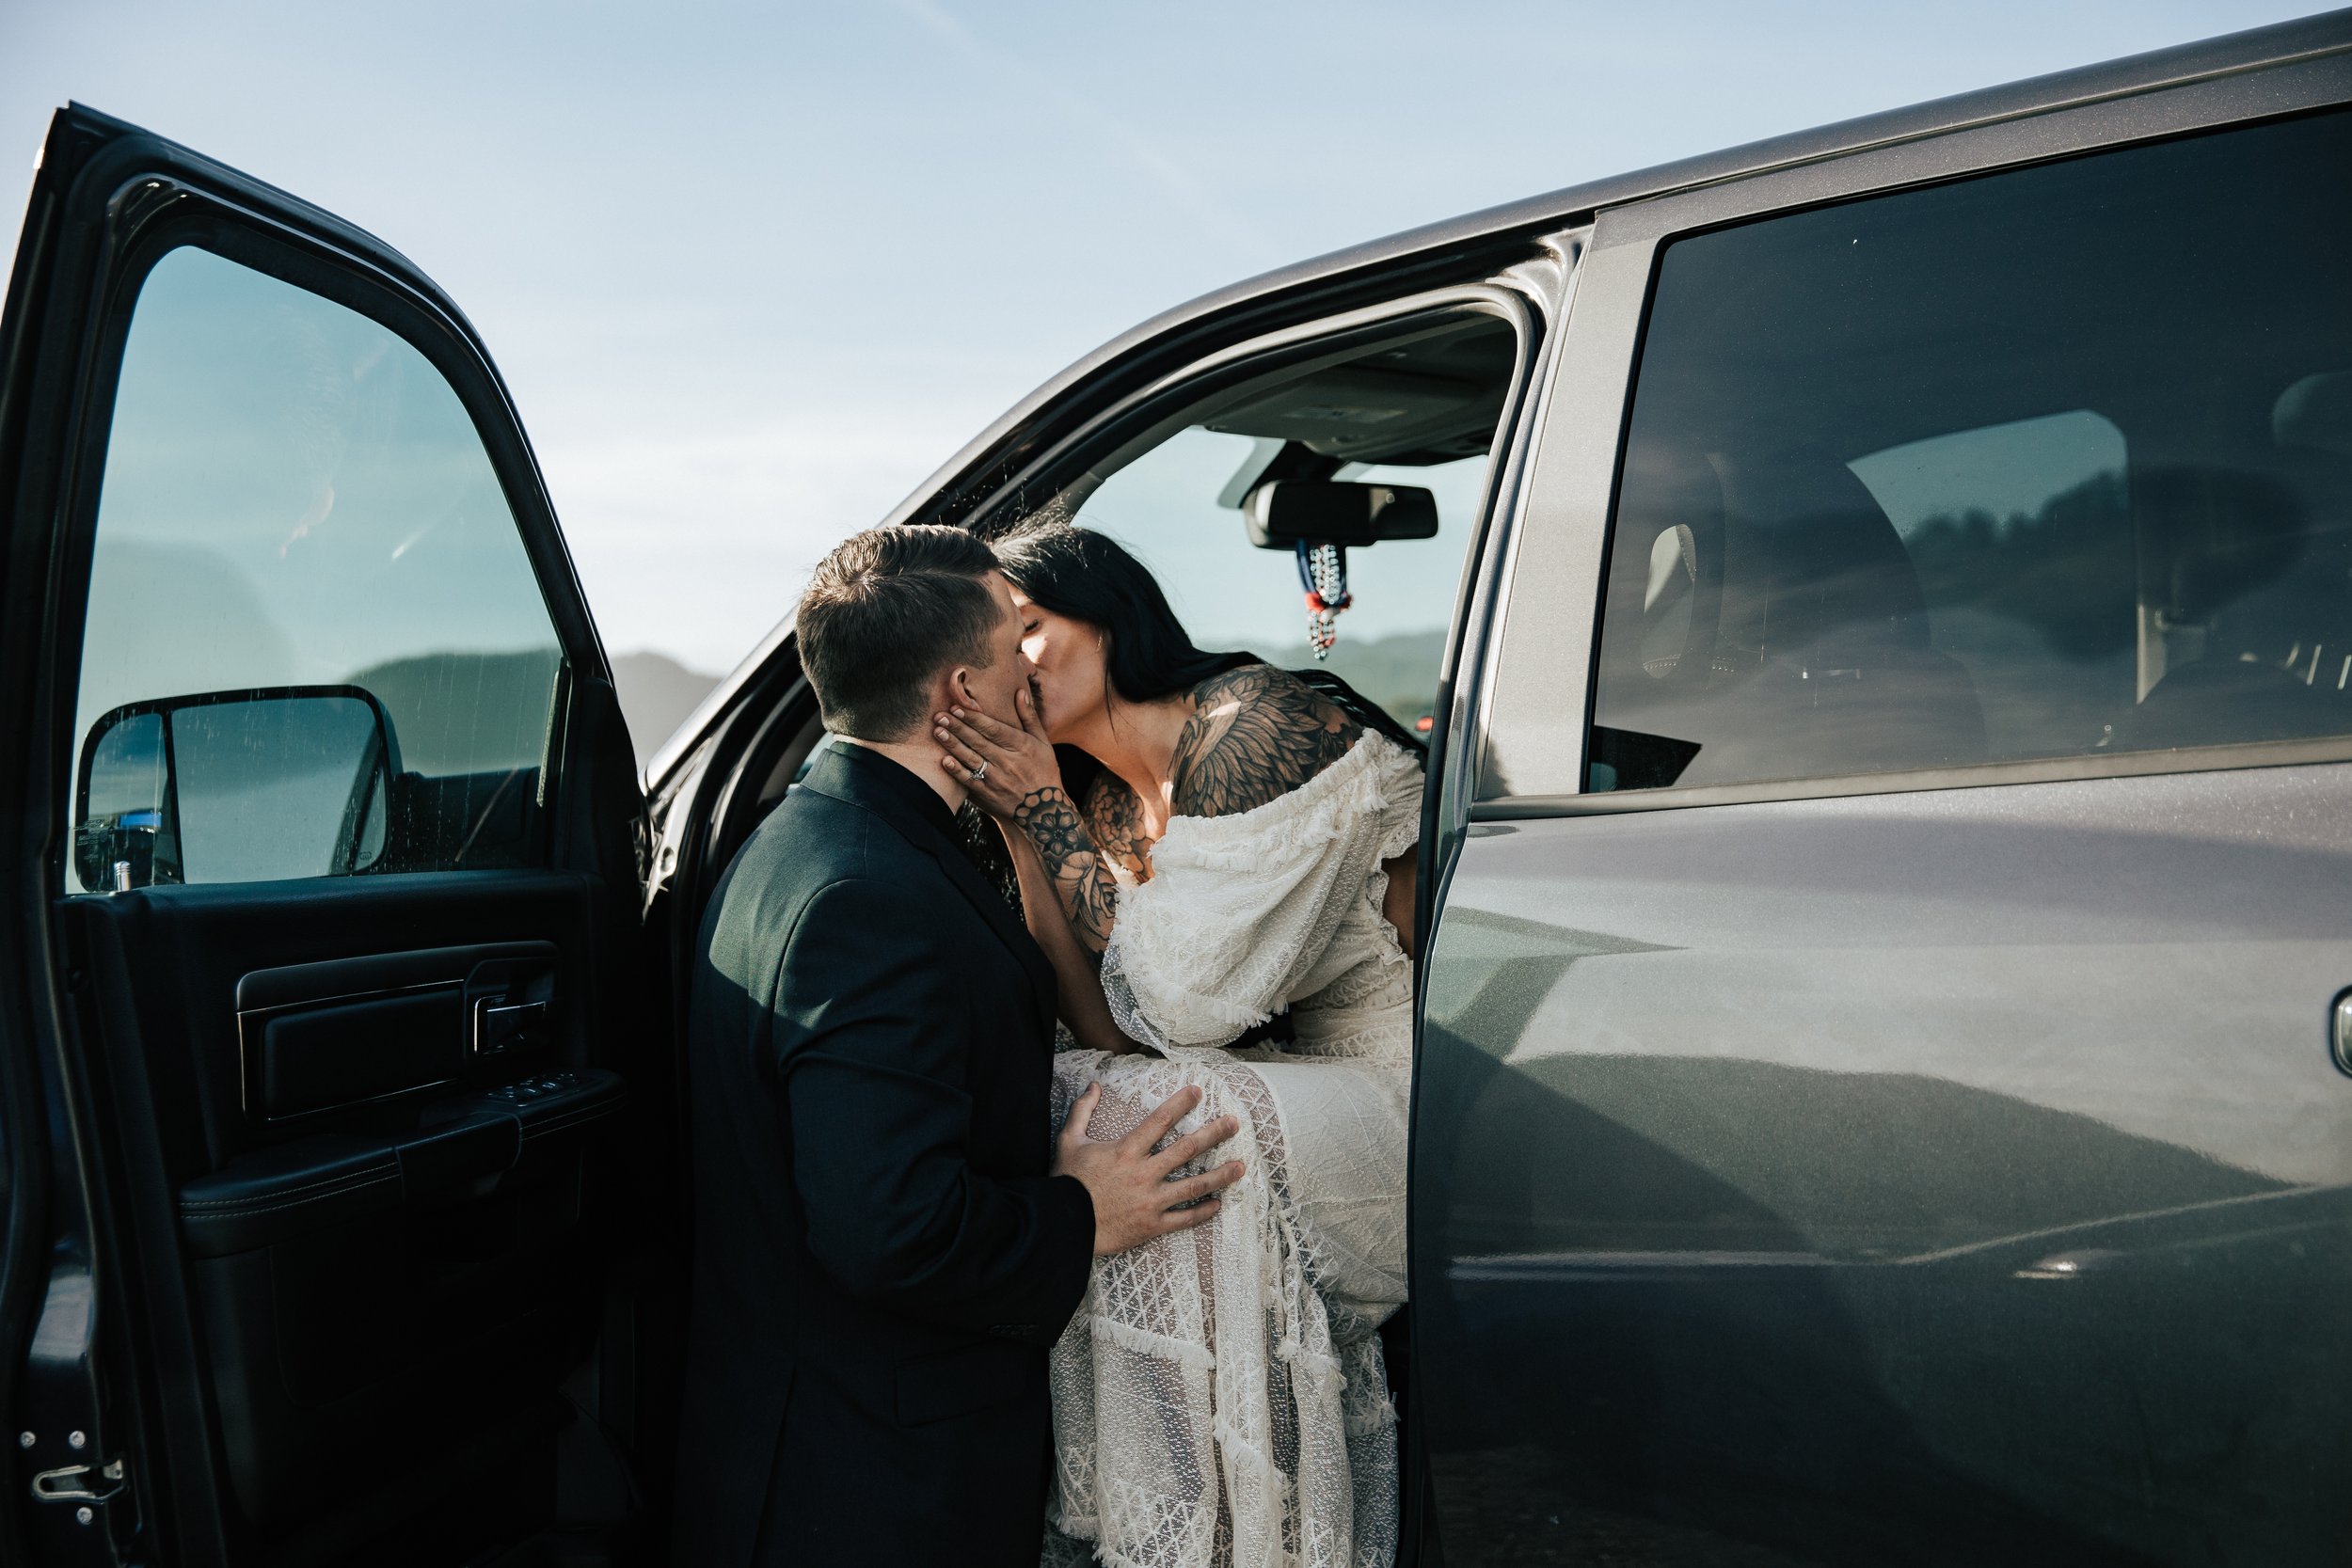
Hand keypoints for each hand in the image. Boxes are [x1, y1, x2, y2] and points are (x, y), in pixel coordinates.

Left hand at [936, 686, 1059, 821]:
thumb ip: (1029, 717)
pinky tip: (944, 761)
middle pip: (978, 741)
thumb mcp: (1043, 743)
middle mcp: (1008, 762)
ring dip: (953, 745)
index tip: (957, 707)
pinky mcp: (988, 796)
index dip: (974, 718)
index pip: (994, 729)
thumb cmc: (1044, 771)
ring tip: (938, 731)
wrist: (1044, 811)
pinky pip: (970, 782)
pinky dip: (957, 772)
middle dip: (957, 727)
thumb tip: (1020, 692)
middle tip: (939, 715)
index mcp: (1022, 746)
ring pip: (971, 759)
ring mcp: (997, 780)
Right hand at [1051, 1083, 1243, 1255]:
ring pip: (1193, 1185)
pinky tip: (1218, 1204)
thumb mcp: (1068, 1141)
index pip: (1159, 1120)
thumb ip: (1082, 1111)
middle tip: (1234, 1123)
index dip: (1180, 1103)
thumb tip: (1093, 1085)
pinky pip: (1184, 1219)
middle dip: (1214, 1133)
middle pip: (1187, 1149)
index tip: (1198, 1091)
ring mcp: (1151, 1201)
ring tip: (1241, 1167)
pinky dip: (1202, 1212)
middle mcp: (1144, 1173)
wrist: (1063, 1226)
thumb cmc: (1066, 1183)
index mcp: (1126, 1150)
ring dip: (1220, 1175)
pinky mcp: (1151, 1226)